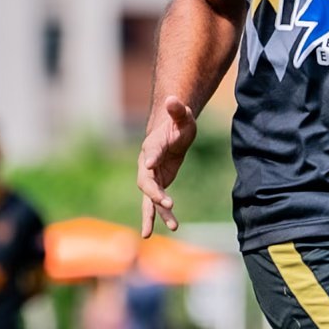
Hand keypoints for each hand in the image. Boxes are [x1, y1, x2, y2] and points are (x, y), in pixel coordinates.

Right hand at [137, 95, 196, 235]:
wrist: (172, 133)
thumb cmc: (178, 123)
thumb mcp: (183, 116)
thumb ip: (178, 110)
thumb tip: (173, 98)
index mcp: (152, 145)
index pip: (150, 151)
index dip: (151, 157)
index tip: (150, 164)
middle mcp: (147, 164)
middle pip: (146, 181)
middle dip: (154, 192)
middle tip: (166, 202)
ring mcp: (151, 177)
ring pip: (149, 198)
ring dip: (156, 213)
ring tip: (162, 230)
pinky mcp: (158, 185)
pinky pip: (157, 204)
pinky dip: (161, 216)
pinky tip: (171, 228)